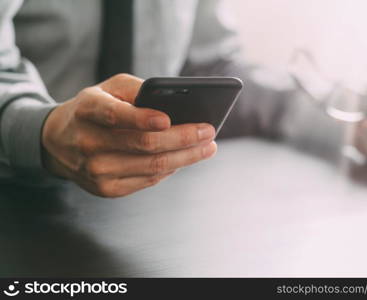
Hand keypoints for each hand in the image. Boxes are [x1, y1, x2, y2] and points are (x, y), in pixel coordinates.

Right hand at [42, 74, 216, 196]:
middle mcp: (88, 143)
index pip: (116, 115)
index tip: (169, 118)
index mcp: (87, 110)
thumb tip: (173, 103)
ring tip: (206, 147)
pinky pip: (147, 181)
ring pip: (152, 167)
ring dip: (186, 158)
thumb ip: (137, 89)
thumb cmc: (93, 110)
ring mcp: (96, 170)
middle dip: (183, 138)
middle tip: (208, 131)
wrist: (59, 141)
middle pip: (145, 145)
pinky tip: (185, 159)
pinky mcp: (106, 189)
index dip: (143, 118)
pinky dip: (170, 169)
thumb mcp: (107, 88)